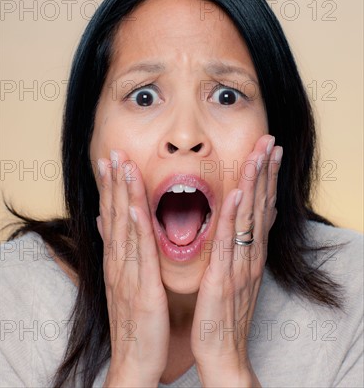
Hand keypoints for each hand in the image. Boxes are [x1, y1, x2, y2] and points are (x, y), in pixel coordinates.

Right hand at [96, 150, 168, 386]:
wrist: (135, 360)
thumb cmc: (136, 320)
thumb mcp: (124, 280)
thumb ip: (118, 249)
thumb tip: (107, 221)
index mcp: (118, 260)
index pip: (112, 216)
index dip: (111, 187)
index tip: (111, 160)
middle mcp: (118, 262)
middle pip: (115, 215)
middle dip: (114, 181)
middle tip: (113, 152)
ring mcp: (127, 274)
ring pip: (125, 227)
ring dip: (123, 194)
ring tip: (122, 166)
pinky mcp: (141, 288)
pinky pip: (139, 253)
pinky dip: (135, 228)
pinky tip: (135, 207)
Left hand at [191, 134, 282, 386]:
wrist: (223, 352)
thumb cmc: (224, 312)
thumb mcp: (237, 274)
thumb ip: (241, 247)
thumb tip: (248, 222)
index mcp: (250, 252)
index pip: (262, 207)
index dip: (267, 177)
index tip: (270, 150)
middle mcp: (250, 254)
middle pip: (261, 205)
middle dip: (266, 171)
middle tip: (270, 140)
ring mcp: (240, 264)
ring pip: (250, 216)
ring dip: (255, 183)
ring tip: (259, 153)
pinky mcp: (224, 277)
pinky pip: (230, 241)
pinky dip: (235, 216)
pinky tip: (238, 192)